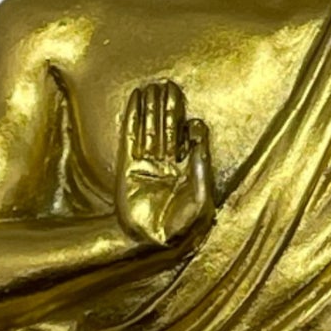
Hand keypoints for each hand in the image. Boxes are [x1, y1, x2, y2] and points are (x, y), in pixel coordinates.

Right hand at [115, 80, 214, 248]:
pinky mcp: (128, 167)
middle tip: (170, 85)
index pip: (191, 141)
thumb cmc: (181, 229)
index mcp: (189, 171)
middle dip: (170, 108)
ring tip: (154, 86)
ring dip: (152, 107)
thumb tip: (198, 139)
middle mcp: (168, 165)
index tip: (193, 120)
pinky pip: (130, 136)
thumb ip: (202, 171)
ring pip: (150, 127)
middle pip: (169, 128)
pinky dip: (133, 116)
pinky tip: (136, 99)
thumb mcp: (201, 203)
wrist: (150, 245)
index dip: (192, 128)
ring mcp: (148, 164)